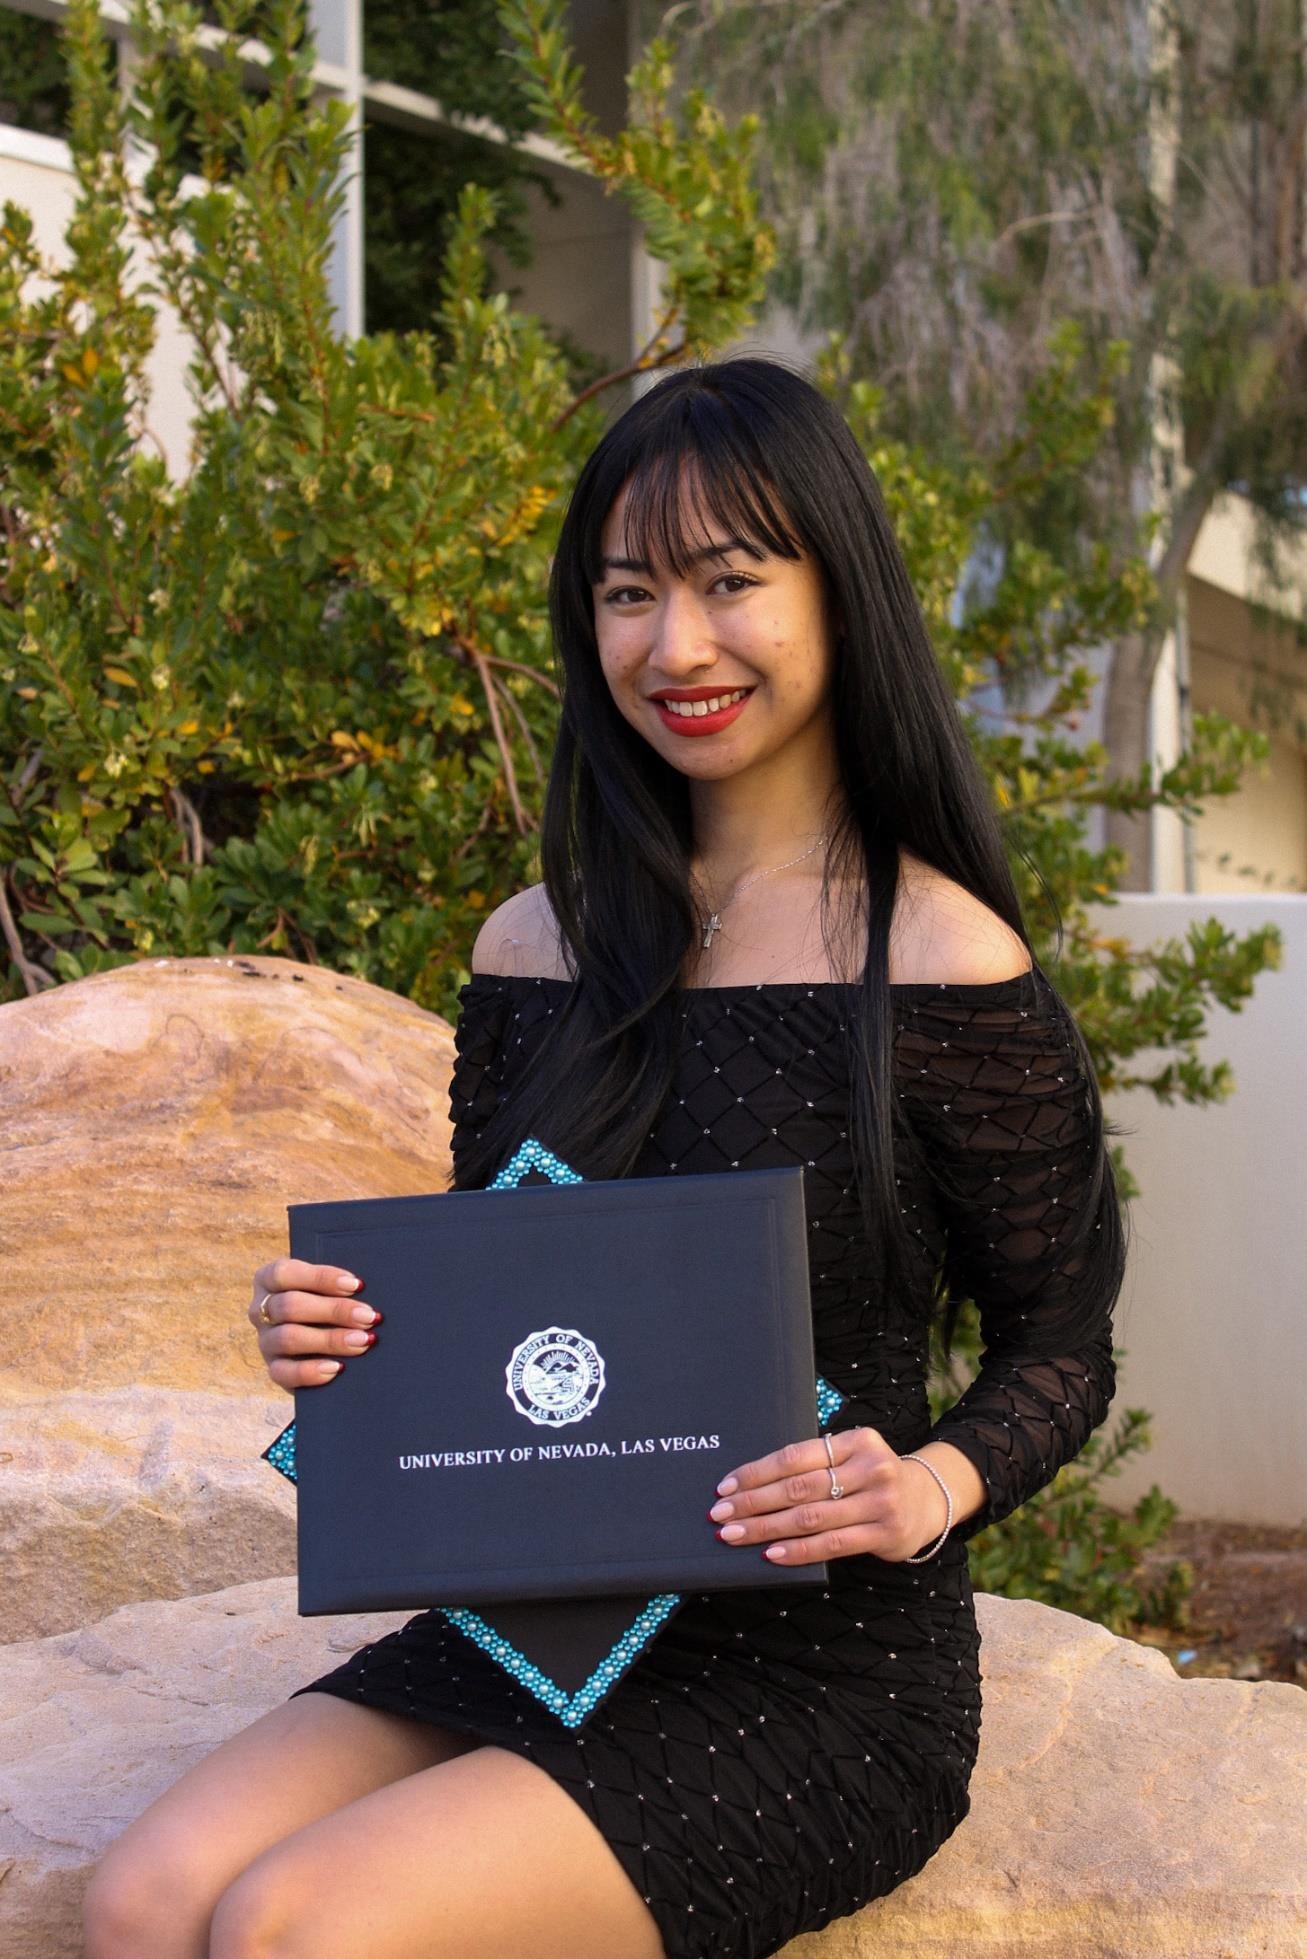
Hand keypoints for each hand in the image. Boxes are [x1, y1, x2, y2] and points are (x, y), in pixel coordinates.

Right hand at [248, 1258, 381, 1394]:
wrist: (321, 1339)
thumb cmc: (328, 1299)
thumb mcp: (327, 1285)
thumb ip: (338, 1283)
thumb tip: (361, 1287)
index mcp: (269, 1280)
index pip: (284, 1273)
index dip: (321, 1278)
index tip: (356, 1285)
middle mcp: (261, 1310)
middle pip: (290, 1306)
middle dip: (334, 1311)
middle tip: (368, 1316)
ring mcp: (265, 1341)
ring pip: (288, 1338)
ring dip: (330, 1340)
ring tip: (362, 1341)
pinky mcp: (274, 1369)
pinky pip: (283, 1373)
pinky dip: (311, 1371)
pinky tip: (337, 1368)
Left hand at [707, 1425, 950, 1565]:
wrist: (924, 1501)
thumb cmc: (870, 1478)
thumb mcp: (849, 1458)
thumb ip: (813, 1465)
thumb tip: (751, 1483)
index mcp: (857, 1440)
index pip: (796, 1456)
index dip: (757, 1472)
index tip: (726, 1486)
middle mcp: (871, 1467)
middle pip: (799, 1488)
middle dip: (754, 1502)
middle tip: (720, 1514)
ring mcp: (880, 1501)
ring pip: (811, 1518)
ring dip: (767, 1528)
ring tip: (736, 1534)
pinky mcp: (884, 1533)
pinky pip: (831, 1545)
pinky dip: (797, 1550)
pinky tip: (771, 1554)